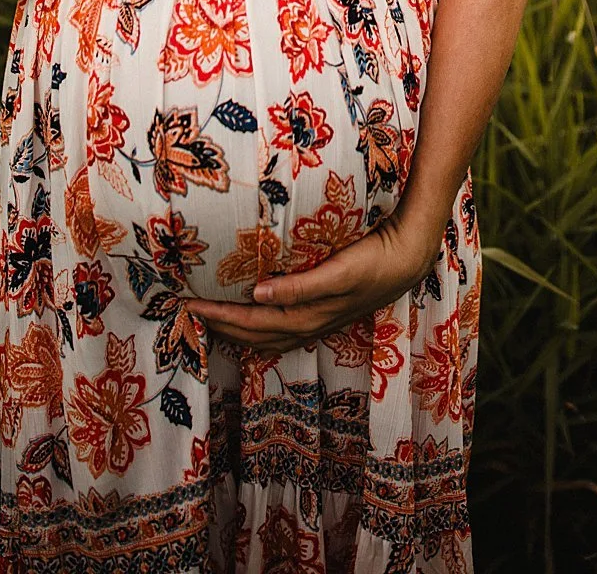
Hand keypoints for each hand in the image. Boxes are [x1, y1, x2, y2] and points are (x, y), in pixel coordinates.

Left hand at [186, 211, 440, 355]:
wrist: (408, 259)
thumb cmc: (373, 261)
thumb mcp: (338, 272)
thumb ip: (299, 287)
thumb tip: (257, 293)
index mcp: (307, 316)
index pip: (252, 322)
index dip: (220, 316)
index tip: (190, 305)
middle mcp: (309, 325)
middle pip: (254, 335)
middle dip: (220, 326)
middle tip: (188, 312)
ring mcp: (317, 322)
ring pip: (267, 338)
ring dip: (237, 332)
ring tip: (212, 322)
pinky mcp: (325, 313)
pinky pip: (282, 332)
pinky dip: (260, 331)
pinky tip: (254, 318)